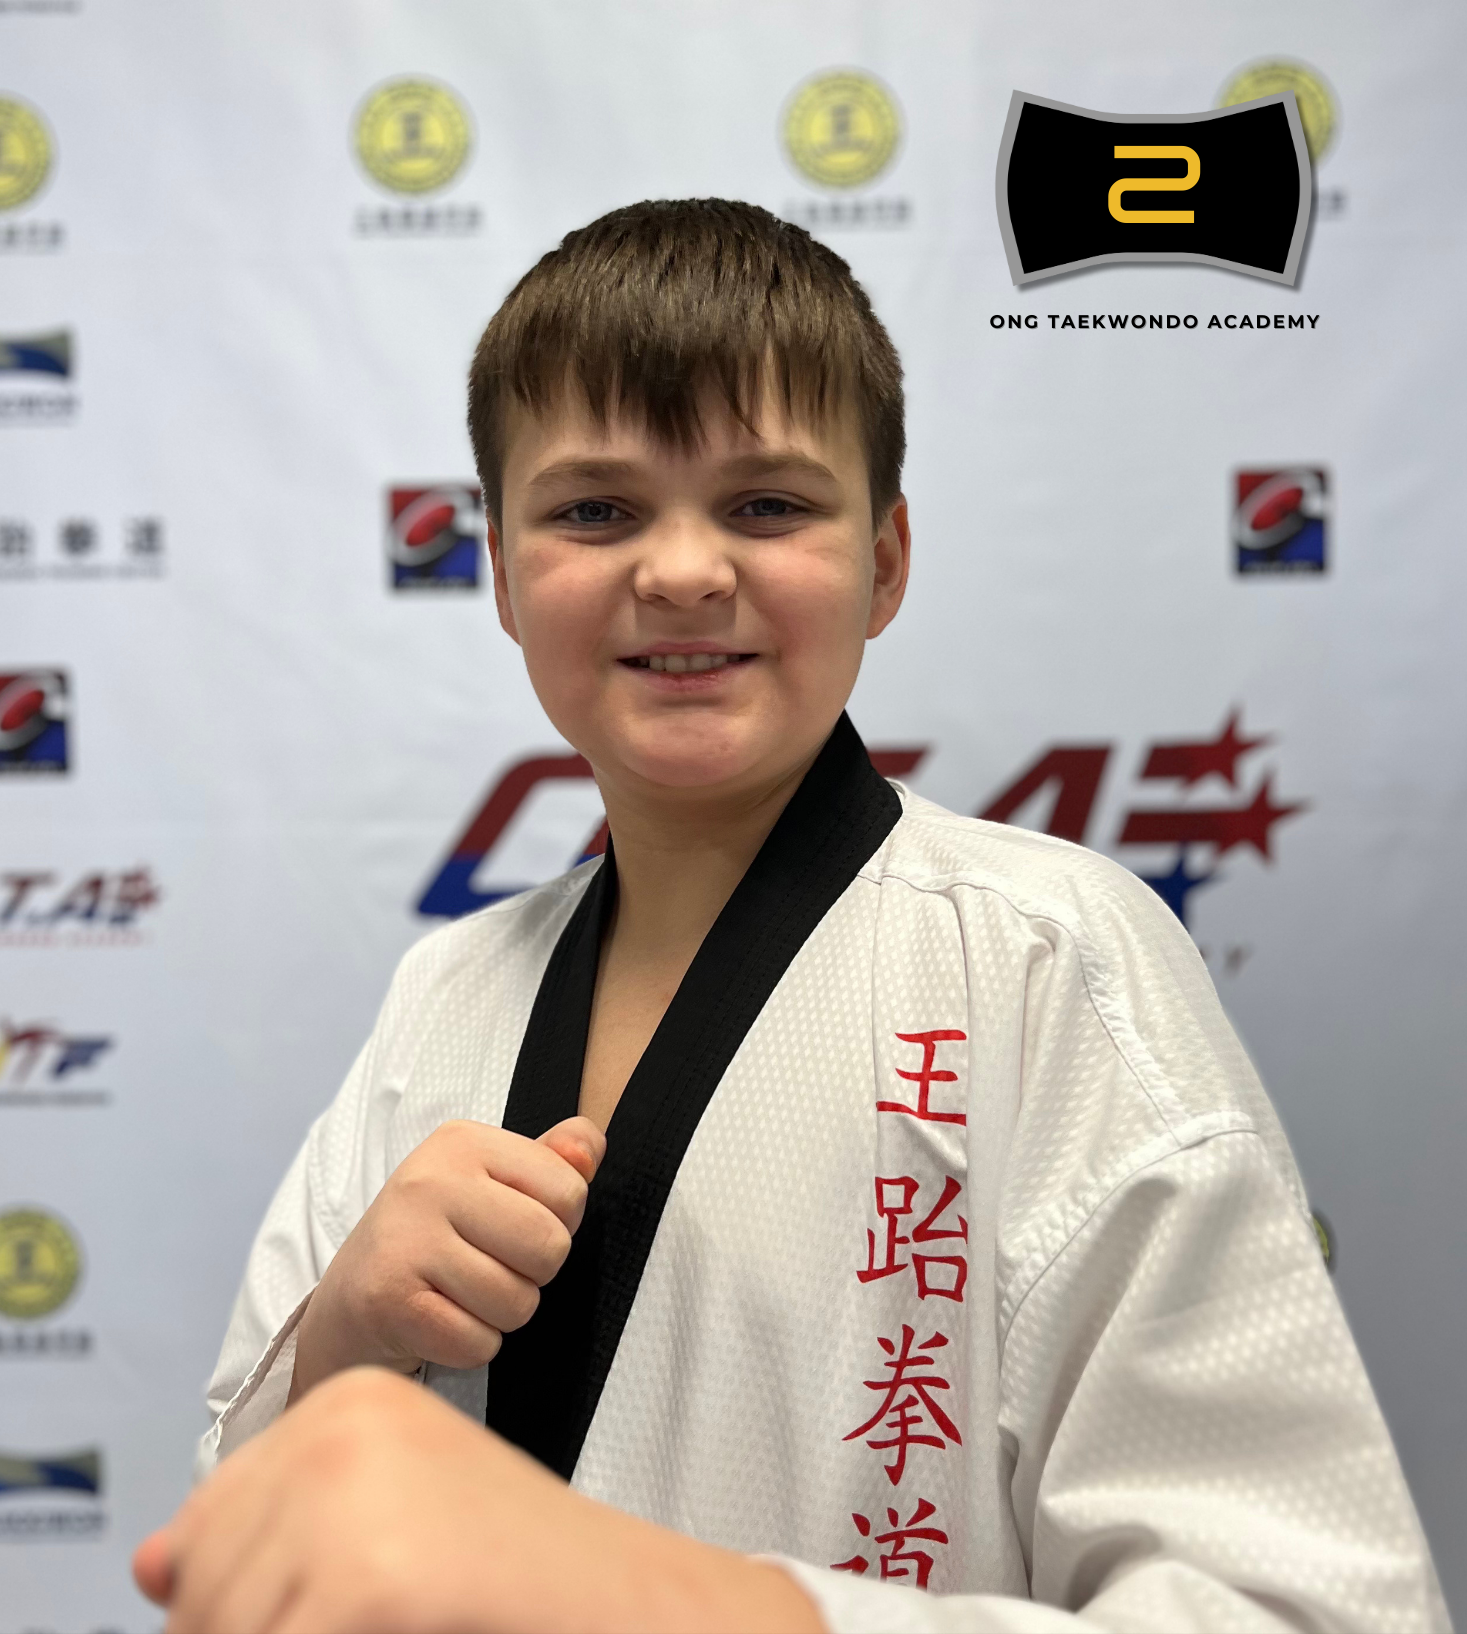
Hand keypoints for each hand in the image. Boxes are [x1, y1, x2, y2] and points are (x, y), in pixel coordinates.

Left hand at [134, 1368, 823, 1633]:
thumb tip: (151, 1566)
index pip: (203, 1532)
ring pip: (221, 1628)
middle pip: (200, 1592)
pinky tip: (410, 1628)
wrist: (633, 1601)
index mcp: (346, 1402)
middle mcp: (338, 1427)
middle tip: (378, 1616)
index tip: (336, 1603)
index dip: (249, 1601)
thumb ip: (270, 1532)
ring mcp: (350, 1493)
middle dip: (263, 1629)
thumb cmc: (519, 1573)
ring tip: (401, 1620)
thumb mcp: (387, 1526)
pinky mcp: (367, 1576)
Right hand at [290, 1117, 603, 1399]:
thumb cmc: (437, 1237)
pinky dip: (471, 1347)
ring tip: (461, 1296)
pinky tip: (440, 1323)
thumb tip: (589, 1146)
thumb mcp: (492, 1184)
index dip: (556, 1225)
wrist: (347, 1301)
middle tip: (489, 1270)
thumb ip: (551, 1162)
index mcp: (463, 1141)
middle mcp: (430, 1180)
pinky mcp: (389, 1299)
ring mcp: (405, 1238)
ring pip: (518, 1302)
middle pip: (550, 1247)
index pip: (570, 1191)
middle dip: (533, 1275)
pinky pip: (479, 1343)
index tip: (512, 1230)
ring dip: (501, 1316)